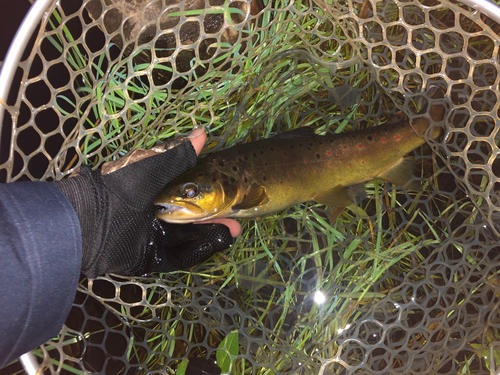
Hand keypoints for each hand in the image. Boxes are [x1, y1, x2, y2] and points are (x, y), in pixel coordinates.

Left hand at [53, 128, 240, 277]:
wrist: (87, 225)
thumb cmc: (119, 190)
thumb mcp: (152, 169)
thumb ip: (178, 155)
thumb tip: (202, 132)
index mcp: (156, 193)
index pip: (190, 195)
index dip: (211, 197)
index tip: (230, 196)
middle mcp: (156, 216)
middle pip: (193, 221)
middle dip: (216, 221)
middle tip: (238, 221)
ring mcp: (154, 238)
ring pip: (189, 239)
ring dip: (211, 236)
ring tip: (233, 232)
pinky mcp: (150, 258)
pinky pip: (178, 257)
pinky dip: (197, 252)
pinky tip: (216, 245)